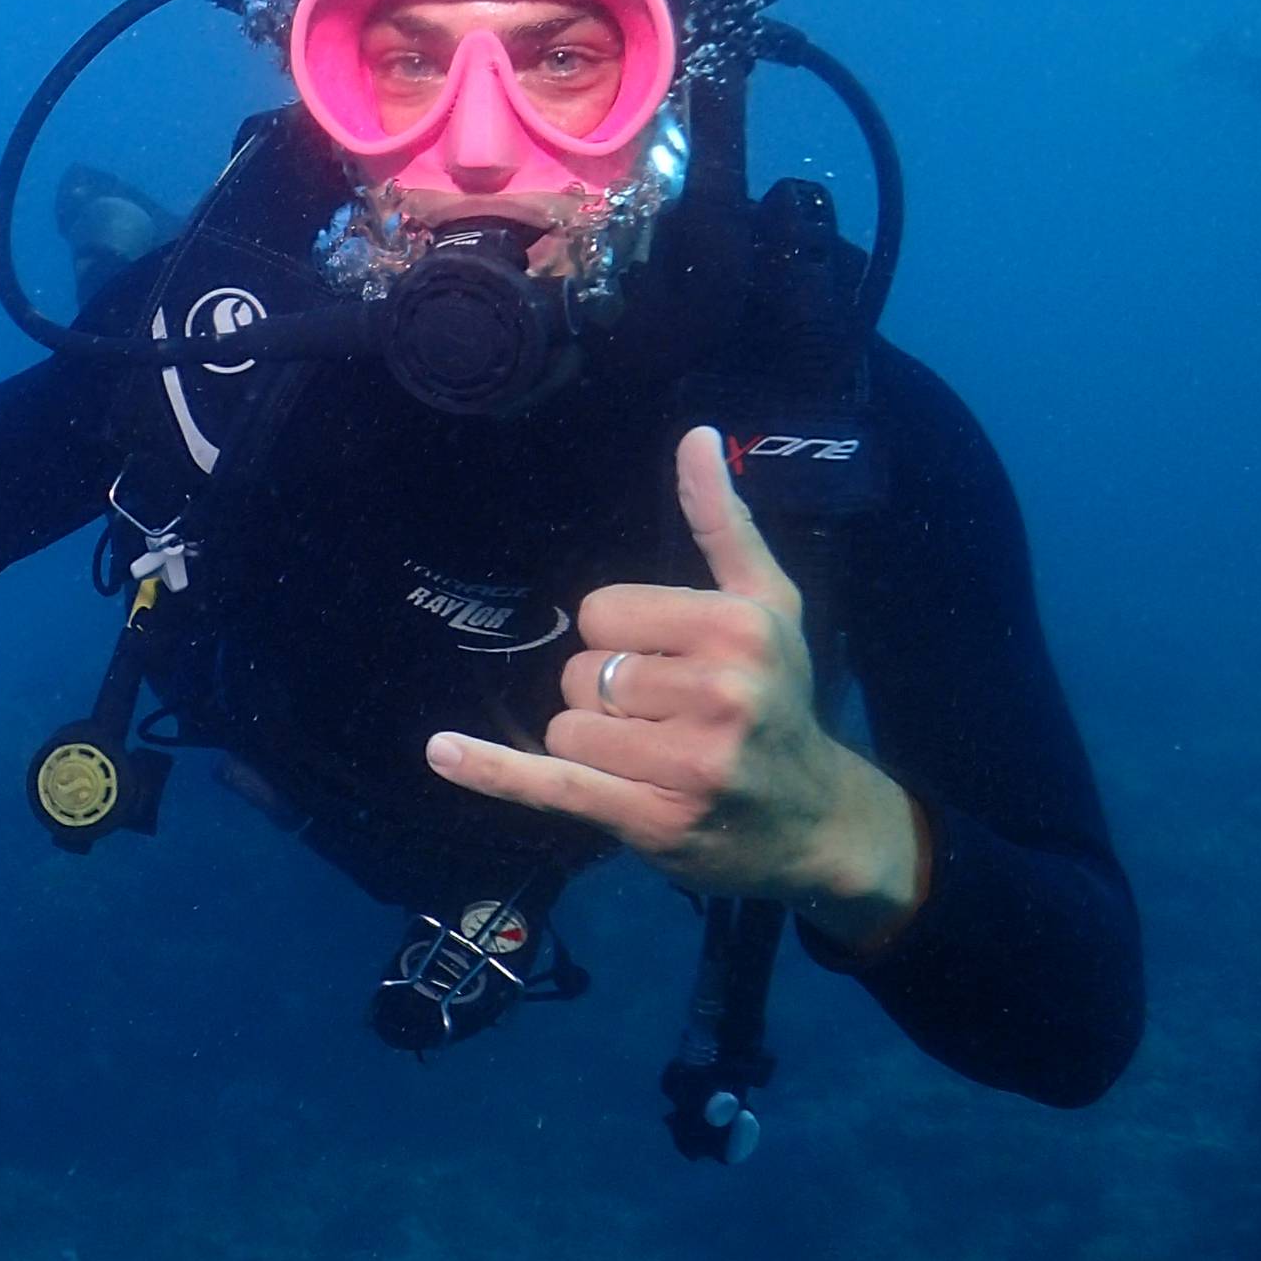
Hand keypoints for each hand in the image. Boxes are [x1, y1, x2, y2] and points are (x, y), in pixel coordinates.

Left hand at [422, 428, 924, 948]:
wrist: (818, 823)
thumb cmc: (783, 699)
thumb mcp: (769, 605)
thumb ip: (722, 522)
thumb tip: (695, 436)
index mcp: (738, 629)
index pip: (602, 612)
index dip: (621, 638)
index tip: (671, 664)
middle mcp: (719, 693)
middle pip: (582, 673)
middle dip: (607, 697)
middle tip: (668, 720)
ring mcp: (686, 764)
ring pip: (565, 729)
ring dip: (592, 748)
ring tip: (655, 759)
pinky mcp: (652, 820)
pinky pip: (550, 785)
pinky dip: (492, 770)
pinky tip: (443, 753)